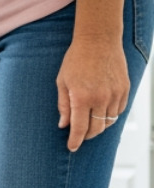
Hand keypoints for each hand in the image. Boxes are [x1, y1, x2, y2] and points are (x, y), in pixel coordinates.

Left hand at [58, 37, 128, 152]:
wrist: (99, 41)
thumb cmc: (76, 60)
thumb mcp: (62, 82)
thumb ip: (63, 106)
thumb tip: (64, 125)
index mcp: (82, 98)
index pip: (79, 128)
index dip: (75, 140)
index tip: (72, 147)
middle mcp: (101, 99)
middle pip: (96, 129)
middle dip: (87, 136)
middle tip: (79, 137)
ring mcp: (115, 94)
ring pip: (109, 122)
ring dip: (99, 127)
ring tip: (90, 124)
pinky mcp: (125, 89)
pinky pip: (119, 111)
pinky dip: (110, 116)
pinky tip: (102, 114)